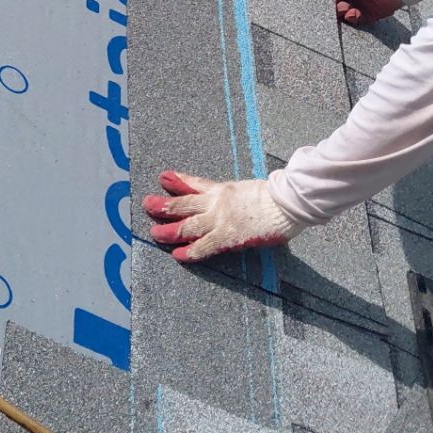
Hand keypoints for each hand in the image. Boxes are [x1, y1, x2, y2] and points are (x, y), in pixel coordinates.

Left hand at [142, 171, 303, 263]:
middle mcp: (216, 203)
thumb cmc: (275, 196)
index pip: (195, 183)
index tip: (164, 177)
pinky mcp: (228, 237)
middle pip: (183, 203)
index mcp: (222, 189)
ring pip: (187, 225)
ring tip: (154, 233)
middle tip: (147, 204)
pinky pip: (204, 246)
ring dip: (169, 230)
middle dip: (163, 205)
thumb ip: (236, 193)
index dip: (178, 180)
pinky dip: (190, 251)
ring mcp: (220, 220)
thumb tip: (234, 196)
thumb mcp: (248, 188)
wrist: (285, 202)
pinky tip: (178, 255)